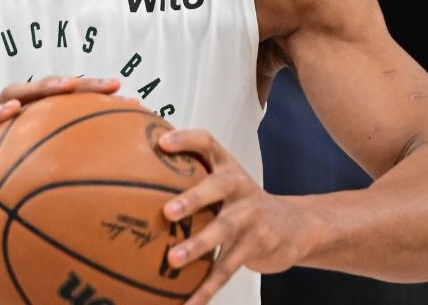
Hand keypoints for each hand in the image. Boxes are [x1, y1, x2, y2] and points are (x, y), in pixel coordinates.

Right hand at [0, 75, 120, 258]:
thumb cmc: (3, 212)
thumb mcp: (39, 203)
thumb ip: (67, 190)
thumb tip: (117, 197)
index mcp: (29, 132)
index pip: (62, 106)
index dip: (93, 98)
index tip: (126, 98)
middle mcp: (9, 124)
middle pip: (43, 94)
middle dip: (78, 85)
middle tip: (110, 85)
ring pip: (10, 95)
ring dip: (39, 88)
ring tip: (66, 86)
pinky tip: (12, 111)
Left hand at [158, 128, 309, 304]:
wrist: (294, 226)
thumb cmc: (243, 201)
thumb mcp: (225, 181)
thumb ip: (192, 175)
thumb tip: (133, 176)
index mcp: (227, 167)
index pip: (207, 143)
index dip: (186, 140)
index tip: (161, 143)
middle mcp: (240, 186)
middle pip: (217, 187)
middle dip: (193, 198)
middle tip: (168, 211)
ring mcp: (251, 216)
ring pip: (223, 230)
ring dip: (198, 246)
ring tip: (174, 259)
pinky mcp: (256, 245)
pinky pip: (227, 268)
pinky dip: (206, 289)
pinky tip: (189, 303)